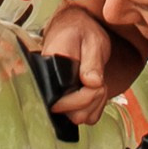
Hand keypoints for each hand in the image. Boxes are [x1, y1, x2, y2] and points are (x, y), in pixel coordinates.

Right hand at [38, 6, 119, 125]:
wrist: (76, 30)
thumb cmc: (82, 32)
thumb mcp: (91, 41)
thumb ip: (92, 62)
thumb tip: (92, 83)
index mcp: (50, 69)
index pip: (62, 99)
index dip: (83, 96)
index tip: (94, 81)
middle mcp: (50, 88)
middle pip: (73, 114)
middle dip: (93, 98)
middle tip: (98, 79)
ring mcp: (59, 98)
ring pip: (80, 118)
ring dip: (96, 102)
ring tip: (96, 81)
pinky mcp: (69, 104)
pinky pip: (87, 117)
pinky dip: (96, 106)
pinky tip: (95, 88)